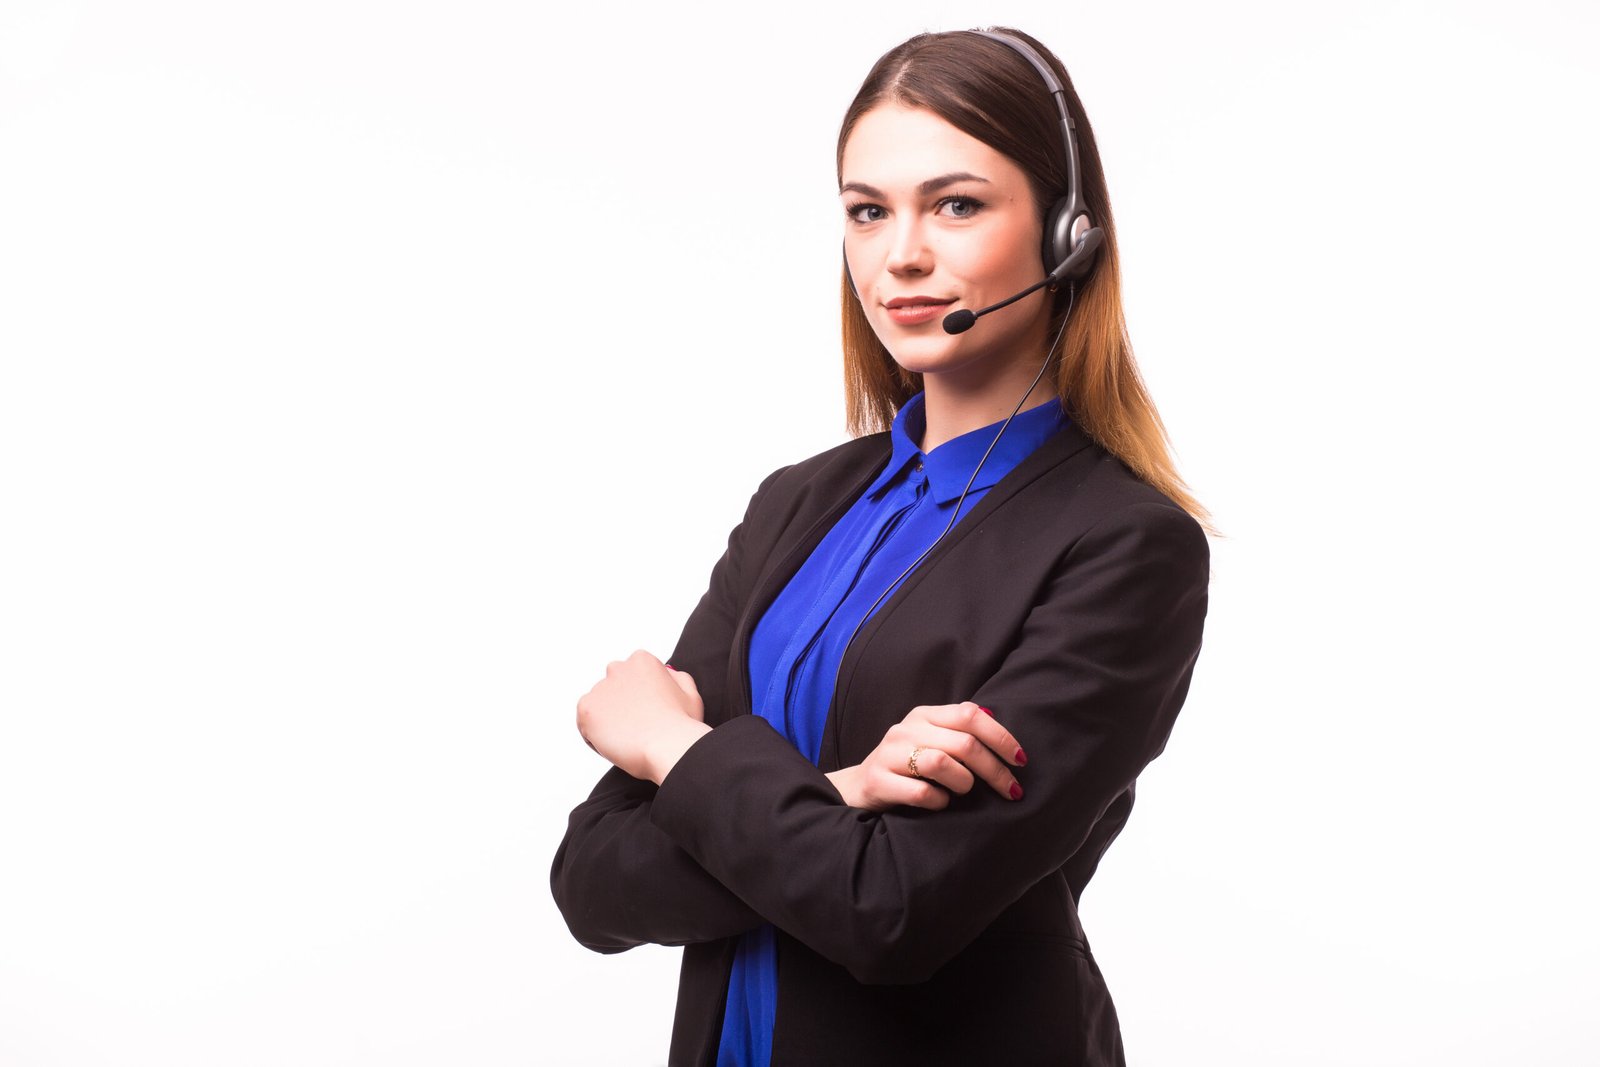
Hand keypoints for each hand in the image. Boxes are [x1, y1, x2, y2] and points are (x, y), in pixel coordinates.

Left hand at [576, 650, 710, 784]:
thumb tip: (668, 673)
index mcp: (641, 660)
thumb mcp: (690, 693)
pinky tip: (615, 744)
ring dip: (608, 721)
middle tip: (636, 728)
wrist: (668, 746)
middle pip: (612, 688)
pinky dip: (595, 735)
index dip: (639, 700)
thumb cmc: (682, 725)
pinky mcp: (586, 708)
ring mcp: (599, 688)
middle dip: (620, 705)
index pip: (631, 677)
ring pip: (598, 707)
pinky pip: (584, 723)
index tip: (647, 715)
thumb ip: (677, 678)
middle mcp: (617, 668)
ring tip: (627, 739)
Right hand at [824, 701, 1026, 811]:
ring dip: (964, 783)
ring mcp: (890, 754)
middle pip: (964, 743)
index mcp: (925, 715)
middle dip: (994, 770)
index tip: (1021, 760)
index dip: (1001, 737)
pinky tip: (940, 804)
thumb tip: (1009, 743)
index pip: (970, 714)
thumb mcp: (931, 742)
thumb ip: (961, 736)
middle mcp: (907, 729)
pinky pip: (922, 793)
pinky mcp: (879, 780)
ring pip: (942, 763)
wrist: (860, 788)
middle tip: (1011, 791)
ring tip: (964, 793)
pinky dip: (940, 802)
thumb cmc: (908, 767)